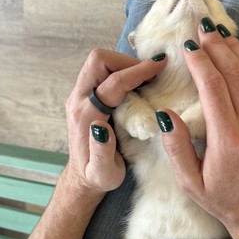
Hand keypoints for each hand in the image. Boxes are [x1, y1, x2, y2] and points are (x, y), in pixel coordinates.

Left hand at [64, 47, 165, 198]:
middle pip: (98, 60)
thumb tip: (100, 127)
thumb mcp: (103, 174)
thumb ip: (101, 152)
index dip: (138, 71)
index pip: (113, 83)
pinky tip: (136, 84)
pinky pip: (100, 71)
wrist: (81, 178)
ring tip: (145, 78)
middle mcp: (78, 101)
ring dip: (123, 64)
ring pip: (97, 62)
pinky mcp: (83, 96)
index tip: (160, 66)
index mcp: (85, 117)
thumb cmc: (98, 177)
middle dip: (127, 61)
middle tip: (150, 74)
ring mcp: (78, 96)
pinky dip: (119, 70)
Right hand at [159, 27, 238, 232]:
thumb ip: (175, 147)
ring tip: (221, 35)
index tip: (189, 46)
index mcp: (228, 140)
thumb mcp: (190, 182)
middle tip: (203, 29)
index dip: (200, 61)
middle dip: (217, 47)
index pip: (213, 86)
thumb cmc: (224, 200)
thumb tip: (165, 114)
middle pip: (235, 73)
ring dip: (238, 50)